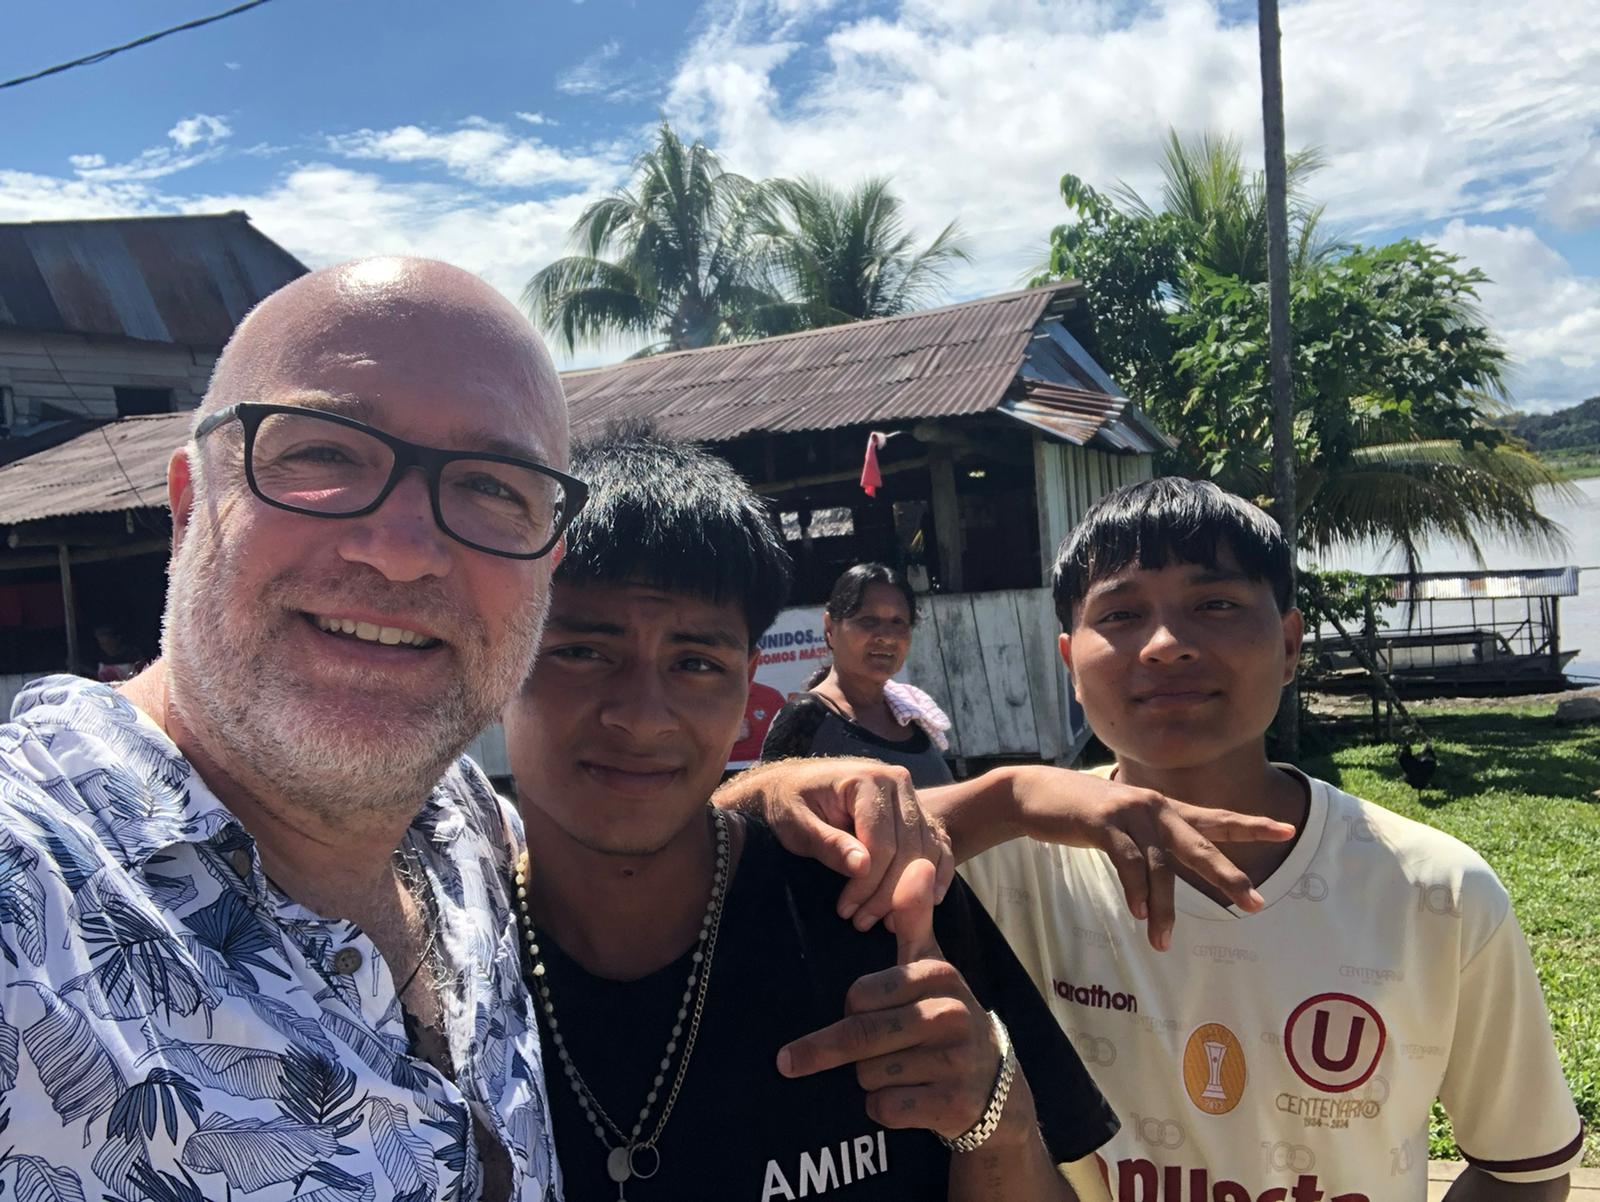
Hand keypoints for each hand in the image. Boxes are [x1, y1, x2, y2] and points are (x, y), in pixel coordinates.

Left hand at [716, 757, 953, 929]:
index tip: (847, 911)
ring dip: (910, 891)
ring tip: (884, 920)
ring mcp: (911, 797)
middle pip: (909, 849)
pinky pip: (938, 845)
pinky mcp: (916, 813)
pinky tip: (930, 901)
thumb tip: (862, 866)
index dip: (868, 883)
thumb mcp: (796, 823)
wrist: (795, 784)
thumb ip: (828, 843)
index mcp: (868, 780)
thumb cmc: (789, 803)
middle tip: (862, 921)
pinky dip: (938, 874)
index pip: (882, 842)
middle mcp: (898, 783)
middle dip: (887, 892)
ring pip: (926, 851)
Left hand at [777, 861, 1015, 1142]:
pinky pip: (884, 1109)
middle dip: (830, 1052)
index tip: (853, 1013)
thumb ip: (914, 919)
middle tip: (794, 1060)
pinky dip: (881, 1110)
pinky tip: (905, 1099)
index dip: (850, 1009)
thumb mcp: (933, 966)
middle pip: (860, 1037)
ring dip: (866, 1081)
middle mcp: (950, 1015)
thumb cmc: (947, 1018)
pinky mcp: (952, 1105)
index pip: (859, 995)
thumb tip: (916, 864)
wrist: (996, 1086)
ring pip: (868, 1076)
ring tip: (893, 1073)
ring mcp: (954, 1062)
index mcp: (938, 976)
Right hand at [1009, 766, 1295, 949]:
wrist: (1036, 794)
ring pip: (1160, 865)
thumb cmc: (1082, 814)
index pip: (1215, 818)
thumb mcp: (1125, 826)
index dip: (1252, 824)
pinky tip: (1137, 912)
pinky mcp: (1103, 822)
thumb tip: (1167, 877)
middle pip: (1199, 844)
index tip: (1287, 831)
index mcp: (1164, 809)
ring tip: (1163, 941)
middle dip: (1228, 875)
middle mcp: (1155, 807)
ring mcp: (1130, 813)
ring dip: (1162, 908)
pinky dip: (1134, 889)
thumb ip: (1150, 844)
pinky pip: (1127, 861)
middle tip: (1255, 903)